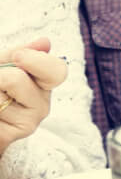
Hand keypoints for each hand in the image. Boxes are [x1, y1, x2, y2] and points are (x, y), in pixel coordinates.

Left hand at [0, 37, 65, 153]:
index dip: (37, 61)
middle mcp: (41, 105)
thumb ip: (17, 55)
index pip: (56, 71)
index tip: (18, 56)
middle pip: (16, 79)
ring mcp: (28, 123)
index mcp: (43, 84)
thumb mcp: (2, 67)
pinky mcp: (9, 136)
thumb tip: (45, 42)